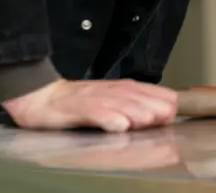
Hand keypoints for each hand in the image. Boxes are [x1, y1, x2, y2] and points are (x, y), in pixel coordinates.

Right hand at [3, 78, 177, 132]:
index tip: (175, 108)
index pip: (143, 90)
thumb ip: (127, 106)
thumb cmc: (75, 102)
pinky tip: (120, 126)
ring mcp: (91, 99)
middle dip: (152, 105)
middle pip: (134, 96)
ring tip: (149, 119)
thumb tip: (154, 114)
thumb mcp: (104, 101)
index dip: (159, 98)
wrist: (40, 97)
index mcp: (115, 89)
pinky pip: (93, 113)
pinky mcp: (75, 108)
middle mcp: (107, 91)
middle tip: (168, 115)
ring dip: (135, 111)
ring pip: (117, 104)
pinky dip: (107, 119)